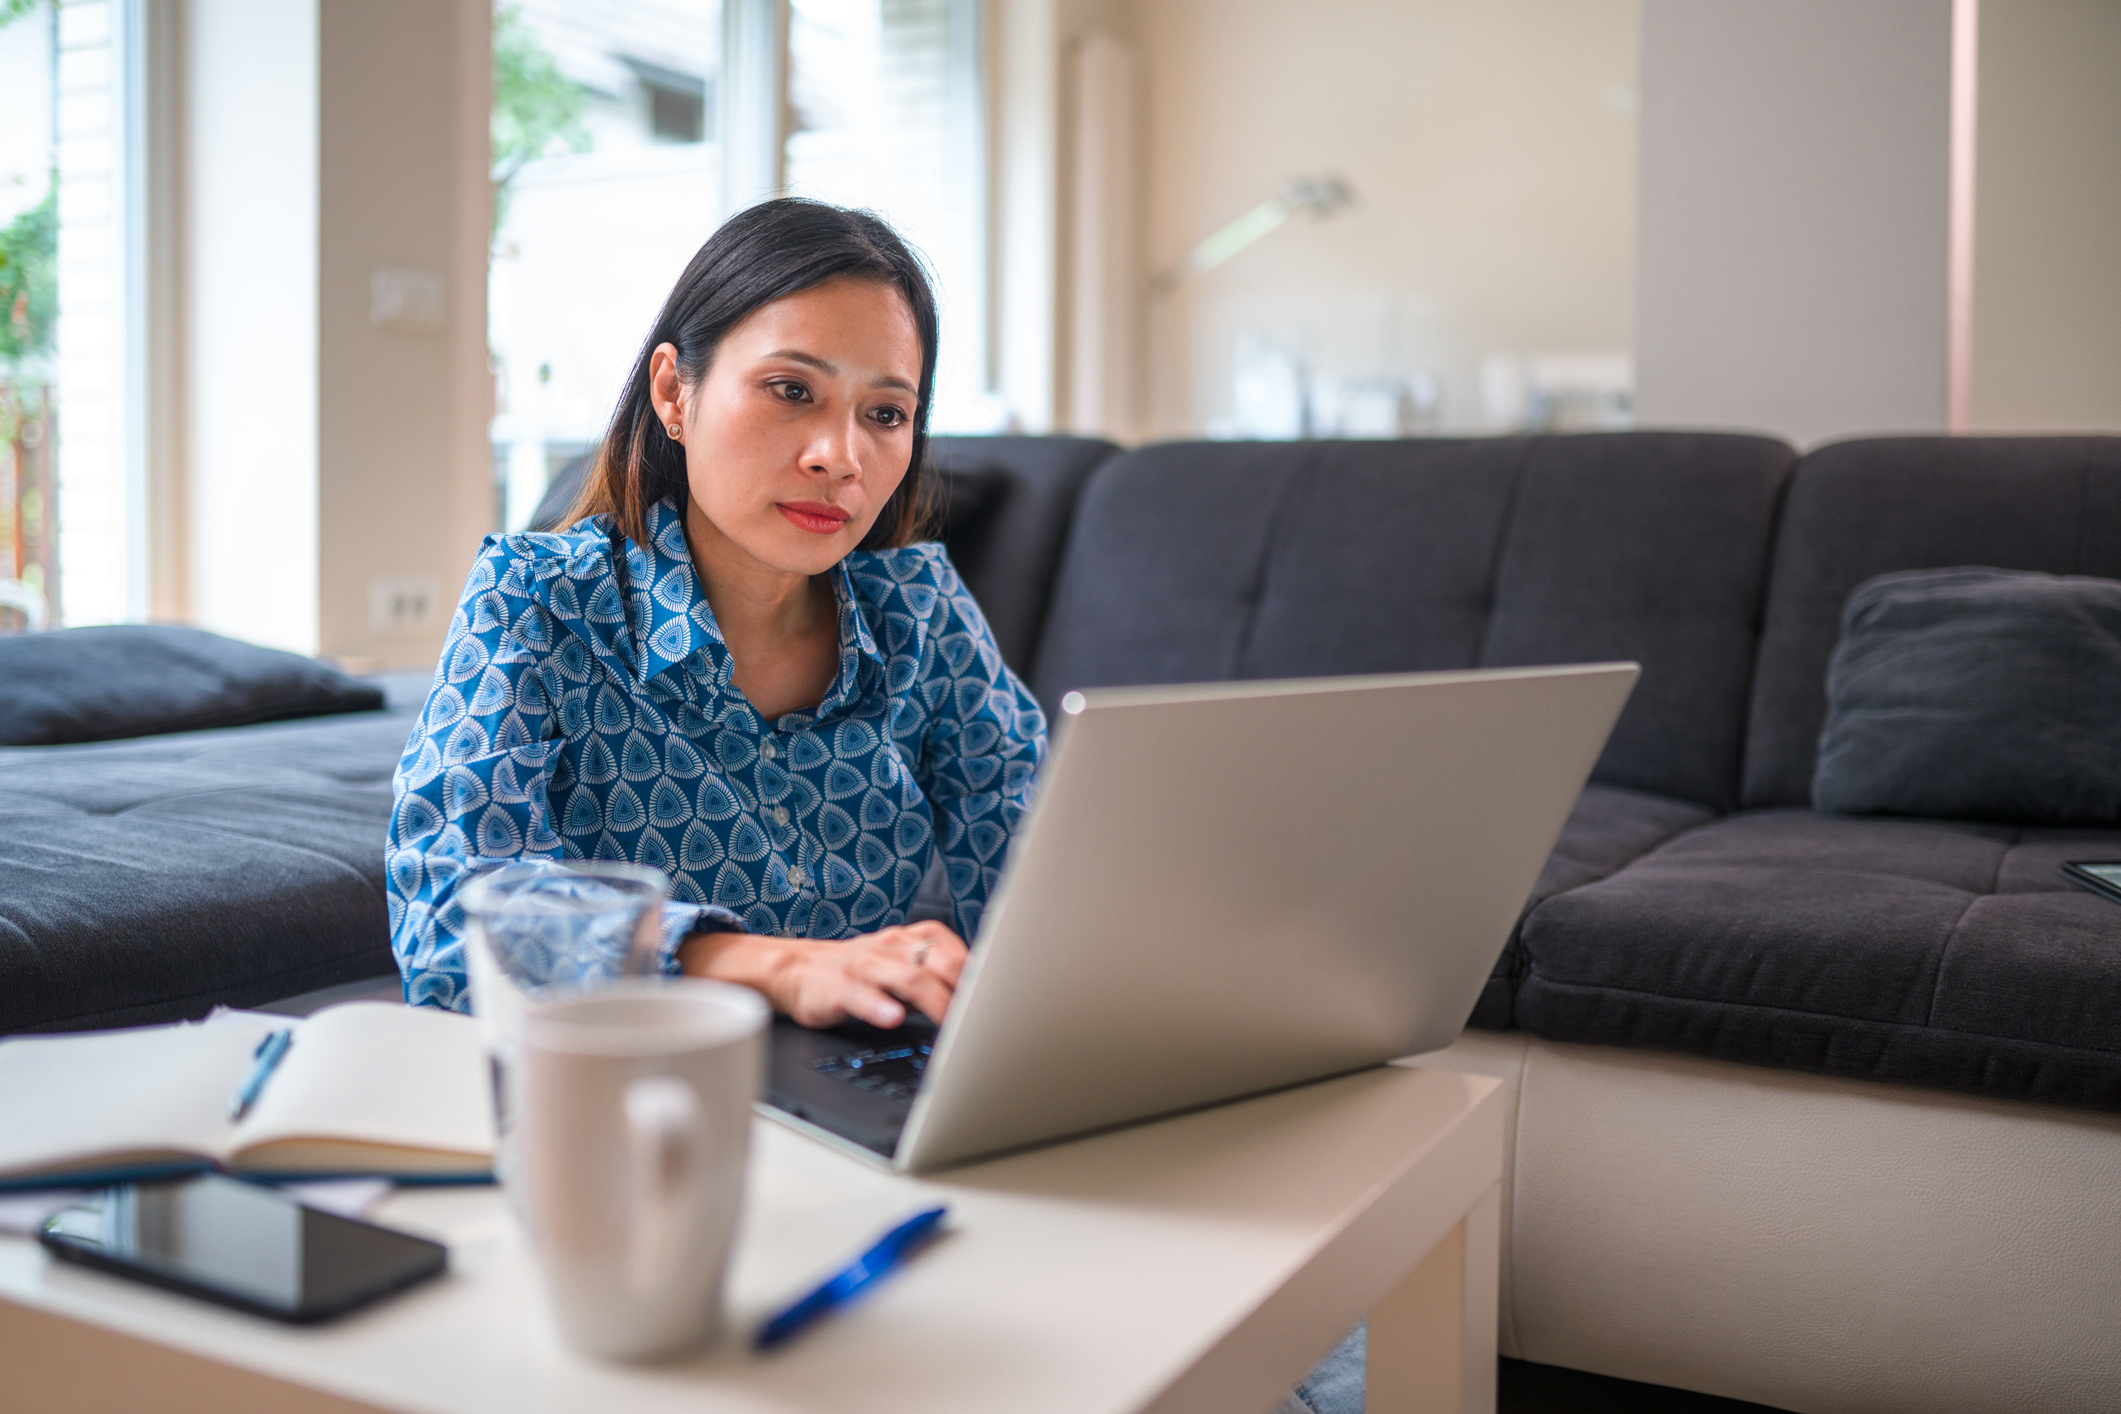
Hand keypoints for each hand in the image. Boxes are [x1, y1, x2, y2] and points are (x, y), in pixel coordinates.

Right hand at [678, 920, 967, 1029]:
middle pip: (939, 964)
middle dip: (964, 990)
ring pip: (906, 977)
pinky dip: (879, 1006)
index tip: (998, 1002)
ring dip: (933, 1000)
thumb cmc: (864, 973)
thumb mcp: (905, 969)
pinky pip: (861, 995)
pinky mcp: (838, 987)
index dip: (979, 979)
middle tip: (982, 1018)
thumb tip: (984, 1000)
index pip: (956, 954)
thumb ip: (940, 979)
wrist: (799, 971)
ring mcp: (865, 965)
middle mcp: (892, 946)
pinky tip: (892, 1018)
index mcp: (913, 939)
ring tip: (950, 1021)